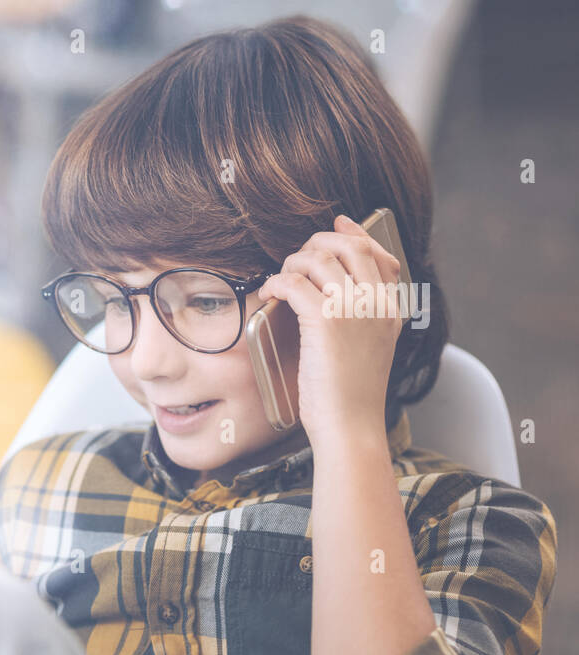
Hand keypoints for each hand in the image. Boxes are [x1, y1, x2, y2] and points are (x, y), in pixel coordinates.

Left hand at [256, 214, 403, 450]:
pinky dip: (276, 282)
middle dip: (316, 243)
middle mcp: (377, 302)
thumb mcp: (367, 349)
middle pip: (348, 246)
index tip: (337, 223)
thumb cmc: (350, 395)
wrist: (350, 426)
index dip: (353, 233)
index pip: (377, 253)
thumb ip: (359, 316)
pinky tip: (268, 293)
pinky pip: (295, 282)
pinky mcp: (327, 320)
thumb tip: (330, 289)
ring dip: (292, 262)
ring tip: (280, 280)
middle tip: (296, 259)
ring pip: (319, 258)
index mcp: (391, 308)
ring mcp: (354, 308)